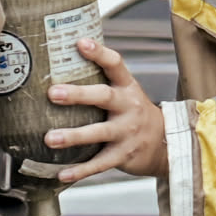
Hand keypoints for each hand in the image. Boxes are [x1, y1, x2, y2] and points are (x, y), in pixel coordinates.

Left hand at [44, 34, 163, 185]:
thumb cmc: (133, 113)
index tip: (81, 43)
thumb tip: (63, 57)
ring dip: (74, 136)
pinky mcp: (123, 155)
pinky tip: (62, 172)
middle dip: (79, 95)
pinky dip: (81, 170)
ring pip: (100, 133)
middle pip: (105, 97)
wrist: (166, 143)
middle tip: (53, 93)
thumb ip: (100, 80)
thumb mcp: (124, 92)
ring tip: (50, 138)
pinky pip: (100, 163)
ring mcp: (127, 132)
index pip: (115, 65)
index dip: (99, 53)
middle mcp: (129, 107)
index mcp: (127, 87)